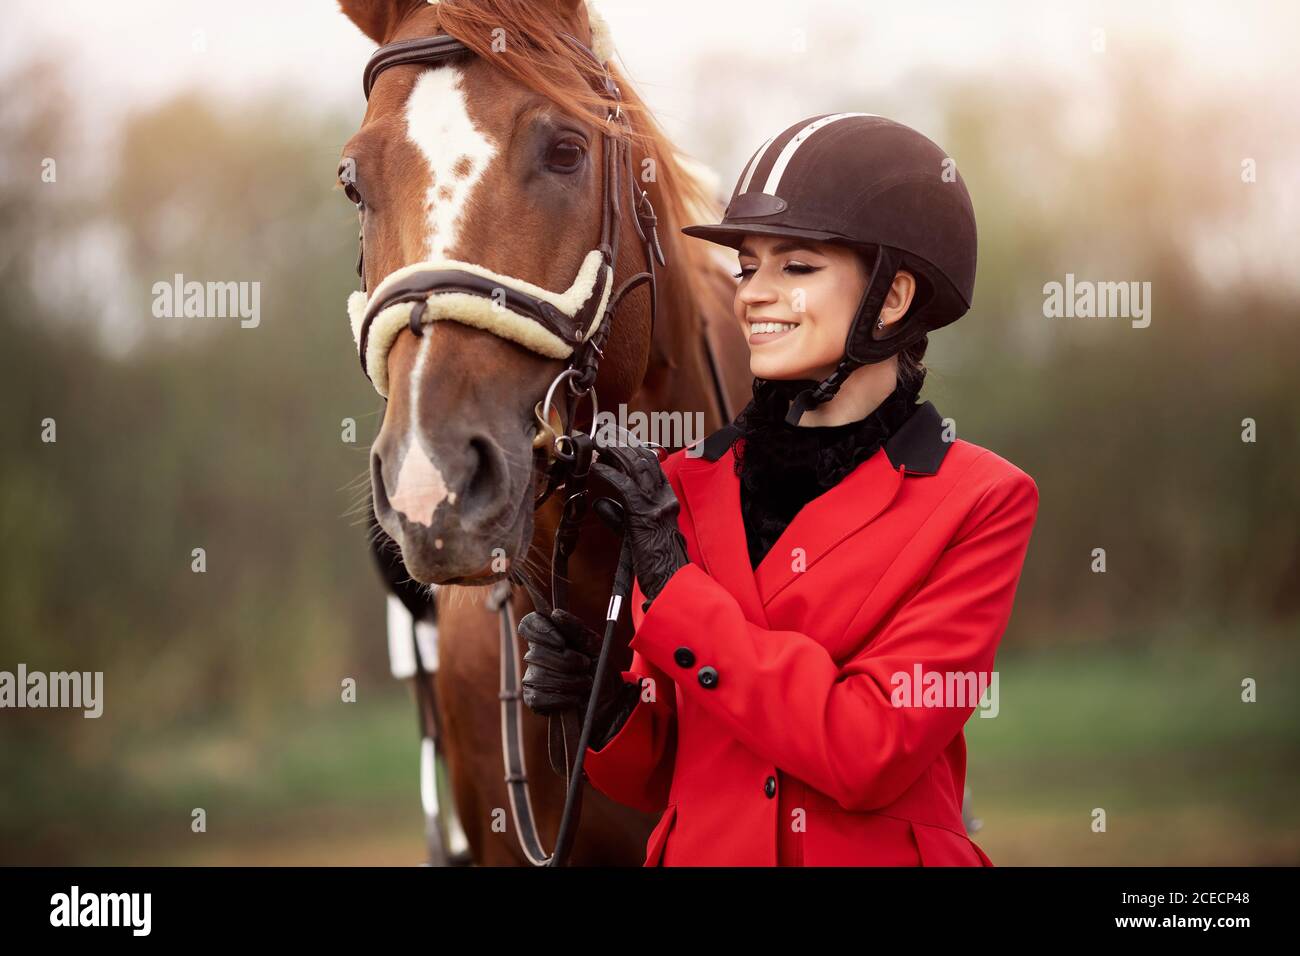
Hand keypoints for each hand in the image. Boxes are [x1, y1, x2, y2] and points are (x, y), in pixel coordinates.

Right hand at [520, 608, 639, 745]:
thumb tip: (555, 614)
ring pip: (540, 676)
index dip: (541, 631)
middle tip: (586, 666)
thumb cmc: (600, 668)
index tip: (561, 641)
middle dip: (566, 661)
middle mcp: (536, 655)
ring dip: (569, 682)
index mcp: (549, 636)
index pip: (529, 624)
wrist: (609, 701)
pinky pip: (539, 697)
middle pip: (536, 653)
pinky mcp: (534, 700)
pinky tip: (575, 699)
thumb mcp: (595, 646)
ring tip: (586, 684)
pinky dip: (562, 699)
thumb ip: (577, 628)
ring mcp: (532, 677)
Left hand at [589, 441, 689, 609]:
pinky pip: (625, 488)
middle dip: (623, 440)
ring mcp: (657, 505)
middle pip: (644, 458)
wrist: (669, 580)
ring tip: (598, 443)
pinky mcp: (646, 516)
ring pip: (637, 467)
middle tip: (603, 430)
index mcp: (667, 497)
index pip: (651, 462)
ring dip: (615, 452)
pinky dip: (610, 475)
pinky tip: (597, 468)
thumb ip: (620, 515)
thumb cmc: (655, 561)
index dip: (632, 445)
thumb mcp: (636, 532)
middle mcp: (665, 497)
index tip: (615, 435)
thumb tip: (600, 502)